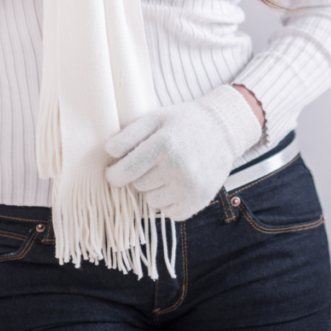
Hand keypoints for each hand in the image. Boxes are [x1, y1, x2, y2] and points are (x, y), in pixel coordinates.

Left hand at [105, 85, 262, 220]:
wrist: (222, 130)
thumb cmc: (183, 122)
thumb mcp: (155, 117)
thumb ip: (129, 134)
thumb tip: (108, 152)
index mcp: (164, 145)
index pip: (125, 172)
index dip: (114, 174)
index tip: (113, 171)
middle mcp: (178, 169)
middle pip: (138, 186)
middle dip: (139, 176)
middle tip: (152, 162)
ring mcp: (190, 188)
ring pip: (151, 202)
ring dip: (153, 190)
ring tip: (166, 171)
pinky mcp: (198, 202)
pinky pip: (169, 213)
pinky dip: (168, 202)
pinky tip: (176, 184)